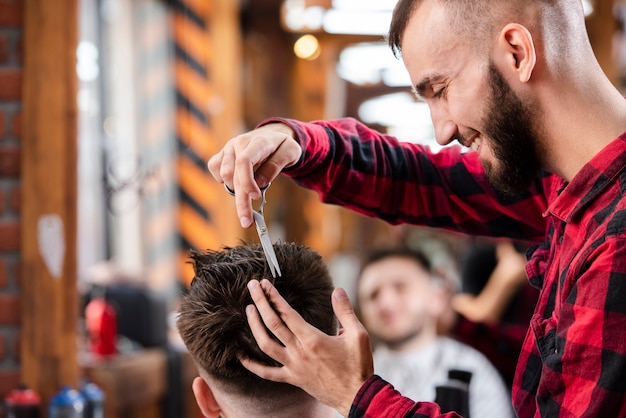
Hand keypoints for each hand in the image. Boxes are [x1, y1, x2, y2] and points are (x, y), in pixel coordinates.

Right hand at [207, 123, 301, 227]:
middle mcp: (239, 143)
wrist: (273, 135)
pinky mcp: (222, 153)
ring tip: (248, 194)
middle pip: (233, 174)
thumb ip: (276, 165)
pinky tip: (236, 184)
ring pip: (223, 174)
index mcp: (257, 142)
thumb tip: (260, 182)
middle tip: (247, 221)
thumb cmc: (282, 146)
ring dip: (235, 191)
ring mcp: (228, 148)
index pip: (244, 162)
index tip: (256, 197)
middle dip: (241, 200)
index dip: (247, 182)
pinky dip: (223, 180)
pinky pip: (214, 168)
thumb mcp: (290, 153)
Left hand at [241, 279, 373, 416]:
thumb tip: (337, 290)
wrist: (357, 396)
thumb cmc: (359, 366)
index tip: (265, 284)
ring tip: (248, 310)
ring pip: (265, 345)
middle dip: (260, 302)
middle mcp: (299, 351)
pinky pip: (267, 373)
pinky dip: (252, 364)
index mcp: (313, 339)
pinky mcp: (293, 378)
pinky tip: (241, 356)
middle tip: (251, 287)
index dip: (274, 296)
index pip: (287, 313)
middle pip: (272, 323)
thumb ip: (345, 311)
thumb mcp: (359, 335)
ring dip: (254, 326)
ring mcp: (293, 366)